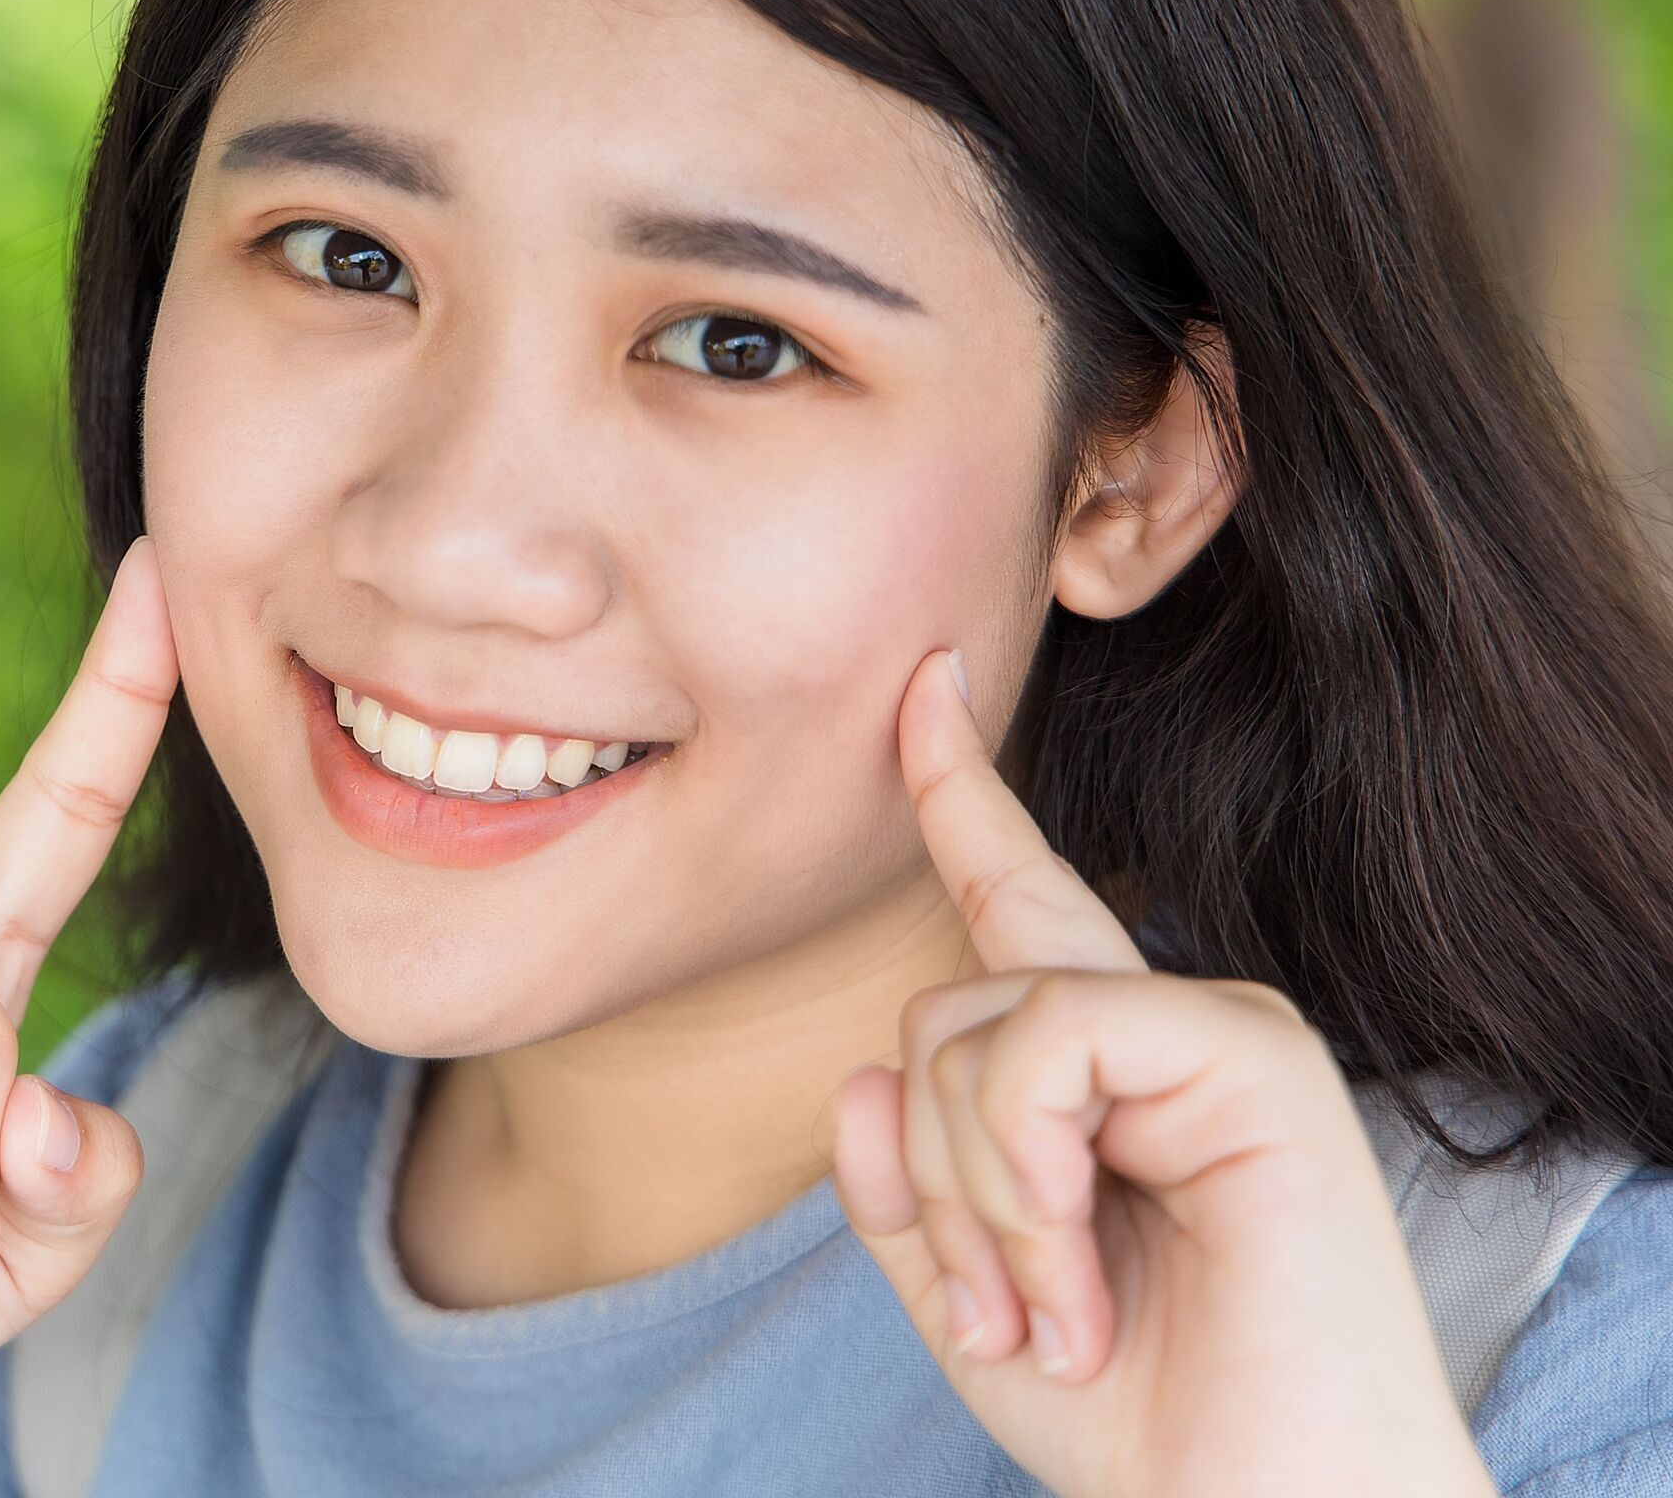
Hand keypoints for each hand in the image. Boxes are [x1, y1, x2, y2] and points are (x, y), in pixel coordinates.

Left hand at [826, 648, 1497, 1497]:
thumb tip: (852, 1076)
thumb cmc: (1138, 1415)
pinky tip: (1077, 1278)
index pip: (1013, 899)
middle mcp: (1163, 1024)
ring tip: (1055, 1313)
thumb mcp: (968, 1294)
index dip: (957, 792)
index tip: (918, 687)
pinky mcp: (1249, 1049)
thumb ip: (899, 1186)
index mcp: (1103, 1068)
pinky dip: (1022, 1178)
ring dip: (978, 1204)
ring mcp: (1217, 1025)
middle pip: (936, 1015)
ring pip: (973, 1031)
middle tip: (1001, 1317)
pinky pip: (1043, 1044)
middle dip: (929, 1182)